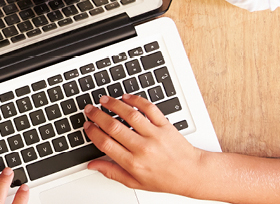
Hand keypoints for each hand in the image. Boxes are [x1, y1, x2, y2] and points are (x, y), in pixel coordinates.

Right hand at [82, 94, 205, 194]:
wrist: (192, 174)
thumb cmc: (166, 179)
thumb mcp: (135, 182)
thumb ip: (112, 172)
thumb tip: (93, 165)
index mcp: (133, 163)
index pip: (105, 143)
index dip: (93, 132)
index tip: (87, 126)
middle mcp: (143, 148)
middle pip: (114, 127)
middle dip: (98, 116)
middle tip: (90, 109)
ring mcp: (155, 135)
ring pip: (130, 115)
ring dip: (114, 105)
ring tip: (104, 100)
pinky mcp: (165, 125)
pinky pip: (149, 109)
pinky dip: (137, 100)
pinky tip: (127, 97)